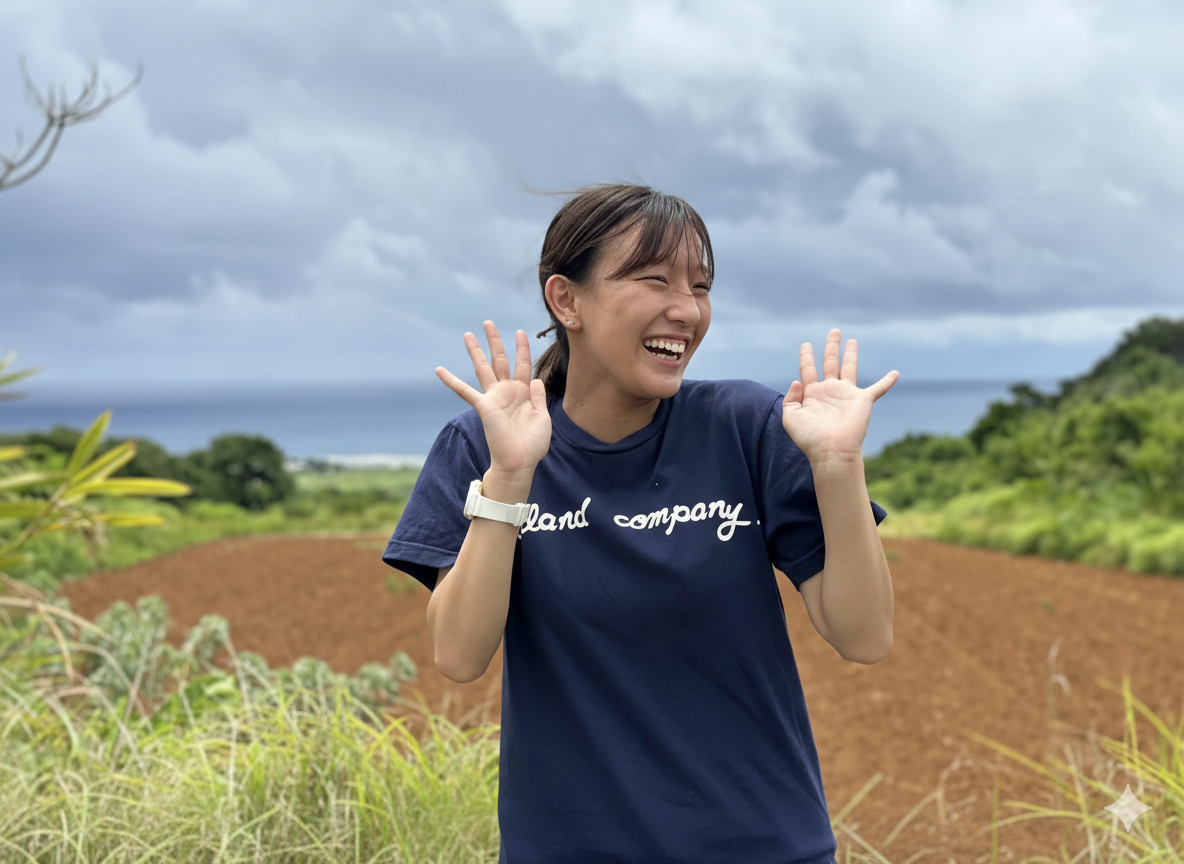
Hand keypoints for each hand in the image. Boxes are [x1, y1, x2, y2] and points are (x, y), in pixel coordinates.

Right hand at [436, 321, 551, 475]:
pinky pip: (465, 391)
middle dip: (495, 341)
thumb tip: (537, 379)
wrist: (519, 463)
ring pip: (483, 368)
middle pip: (499, 360)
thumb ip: (539, 397)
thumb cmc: (532, 444)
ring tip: (468, 334)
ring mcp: (494, 397)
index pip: (522, 365)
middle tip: (488, 322)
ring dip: (476, 351)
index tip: (521, 332)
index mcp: (523, 393)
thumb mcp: (543, 418)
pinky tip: (439, 370)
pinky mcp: (484, 406)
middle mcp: (506, 392)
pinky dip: (451, 381)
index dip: (522, 348)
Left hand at [782, 329, 897, 464]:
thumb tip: (796, 380)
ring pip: (849, 368)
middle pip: (830, 362)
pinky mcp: (863, 400)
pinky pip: (878, 389)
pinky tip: (895, 373)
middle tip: (834, 331)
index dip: (806, 357)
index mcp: (812, 394)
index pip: (808, 370)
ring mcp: (847, 395)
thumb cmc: (810, 438)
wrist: (831, 451)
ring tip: (851, 340)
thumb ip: (790, 398)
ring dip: (851, 354)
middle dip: (831, 346)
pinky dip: (887, 381)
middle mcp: (830, 391)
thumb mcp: (790, 418)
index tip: (806, 345)